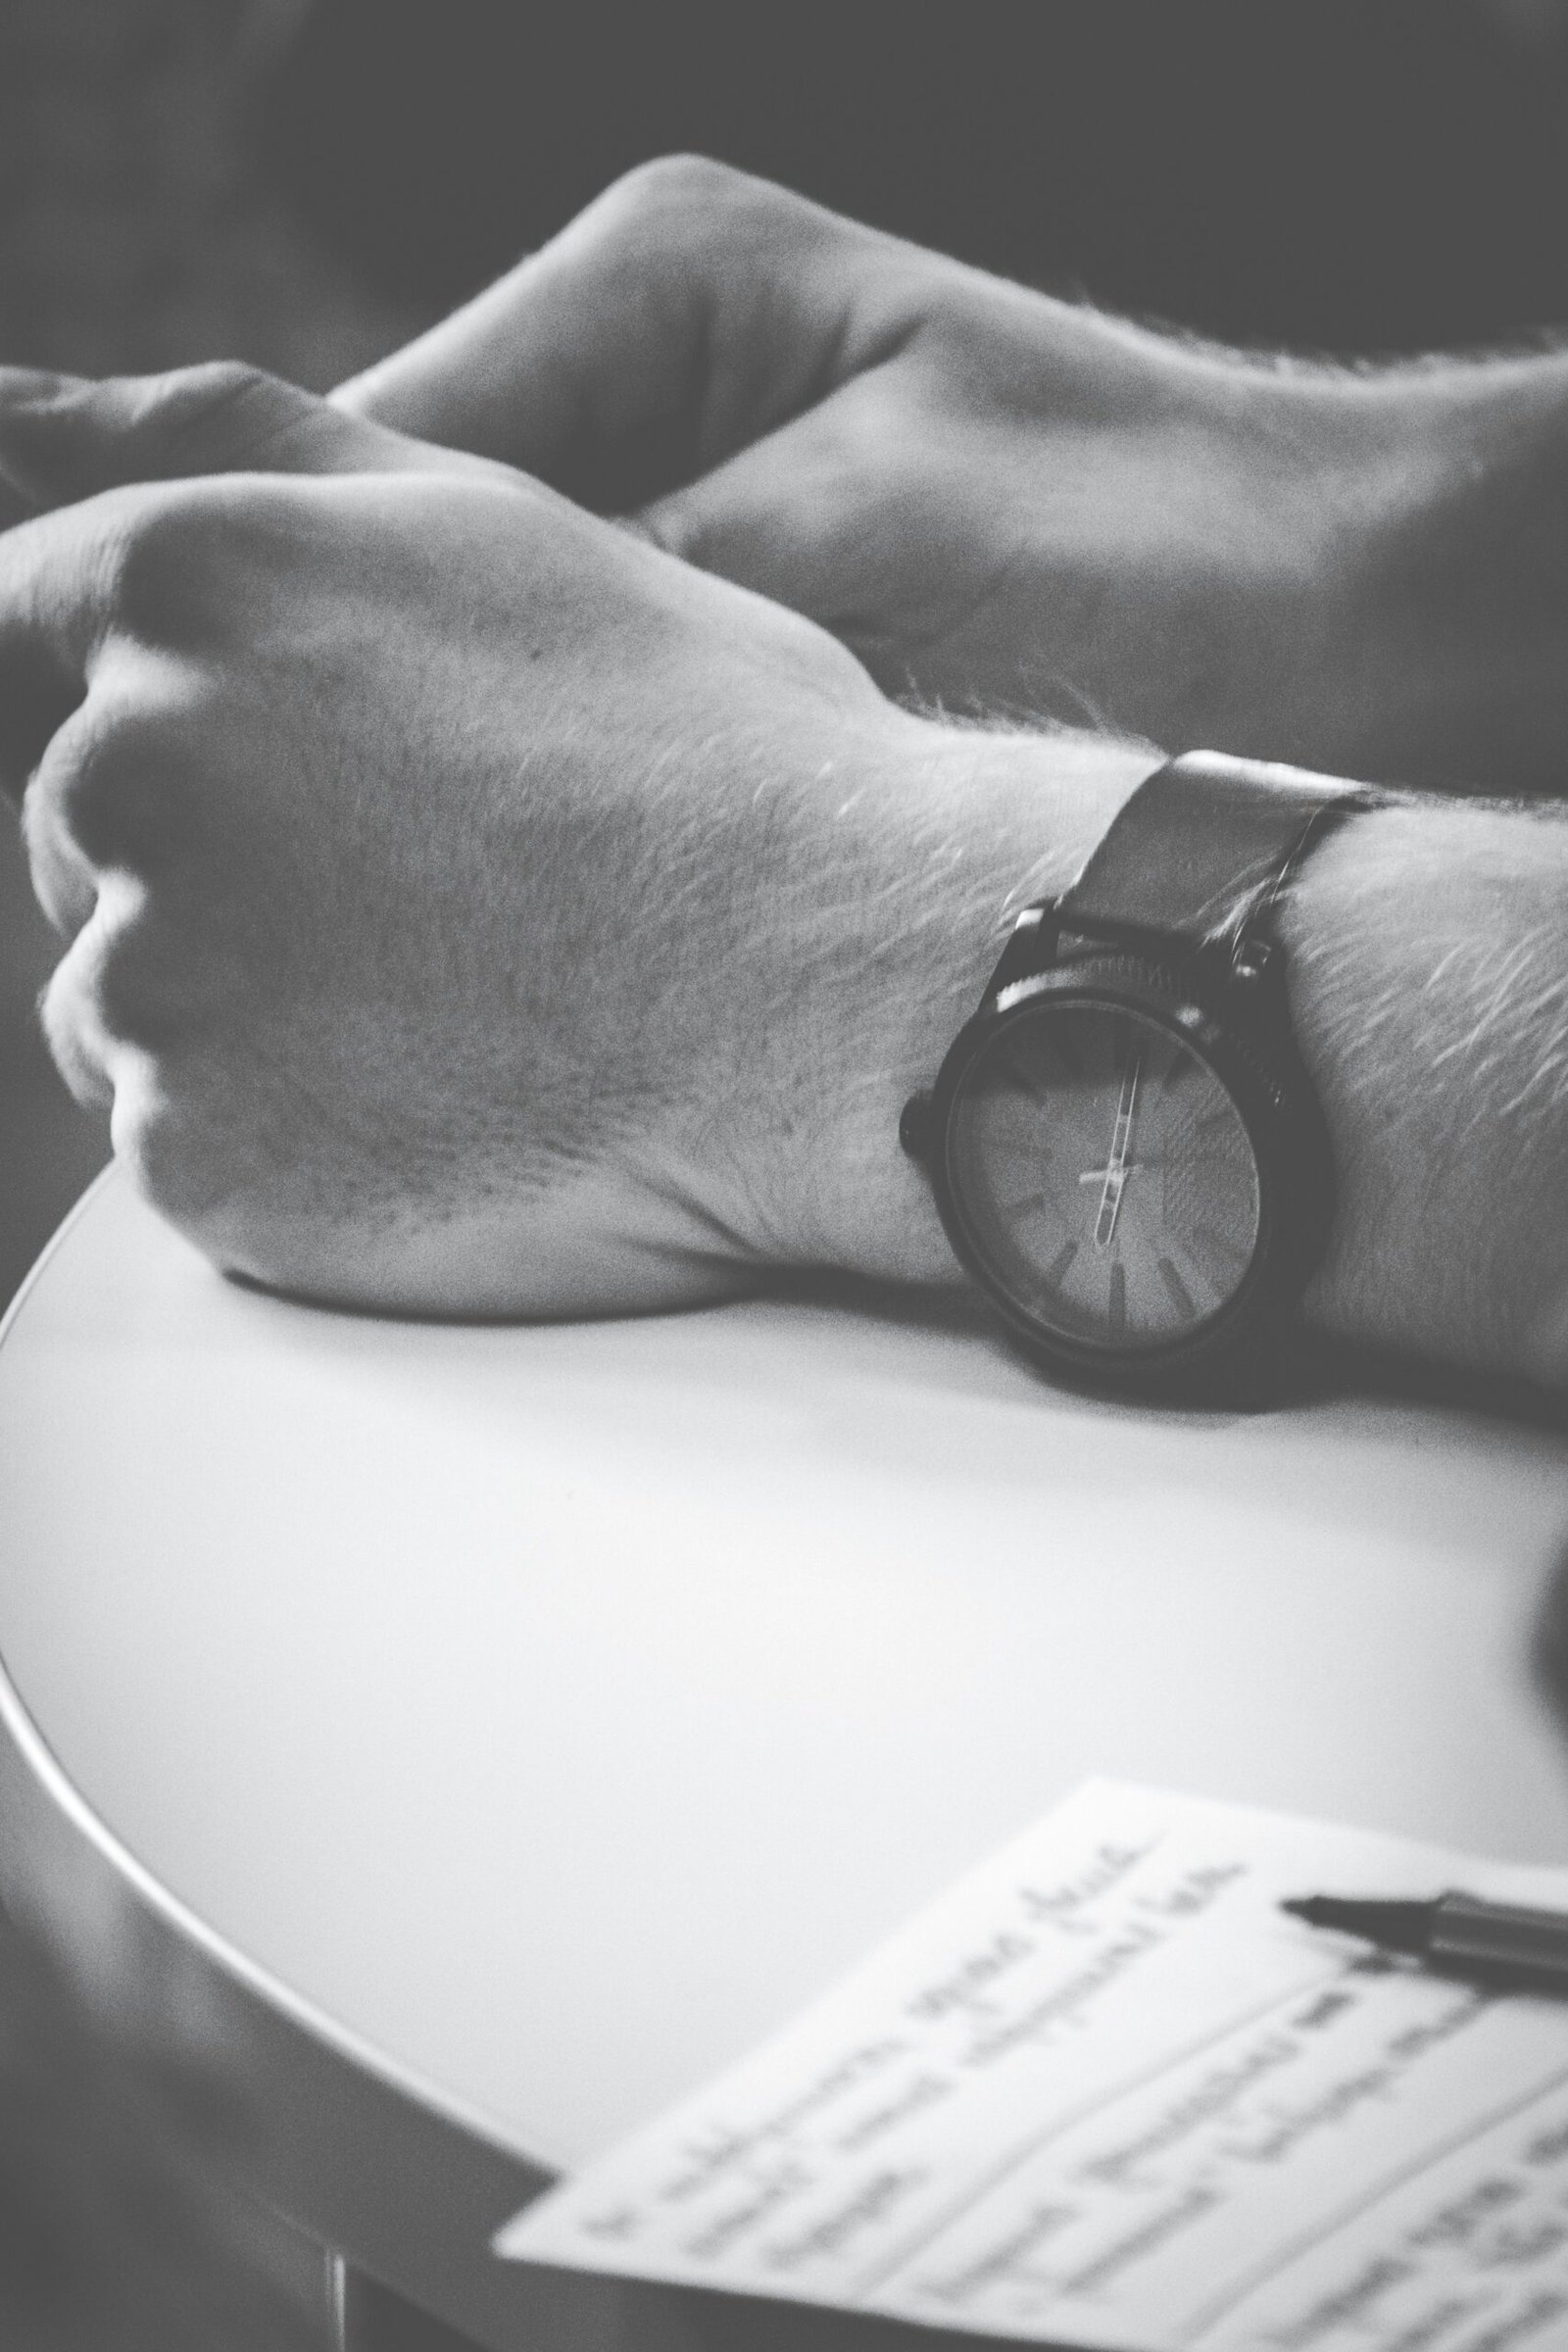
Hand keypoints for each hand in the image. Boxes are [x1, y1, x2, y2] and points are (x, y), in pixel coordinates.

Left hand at [0, 363, 1149, 1313]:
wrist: (847, 994)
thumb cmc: (706, 756)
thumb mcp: (488, 523)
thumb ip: (226, 439)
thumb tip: (2, 409)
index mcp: (183, 583)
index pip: (16, 627)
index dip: (151, 705)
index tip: (279, 775)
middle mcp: (128, 765)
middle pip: (78, 834)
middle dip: (213, 864)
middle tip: (438, 900)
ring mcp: (155, 974)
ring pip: (123, 999)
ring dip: (247, 1011)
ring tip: (456, 1008)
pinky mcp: (197, 1155)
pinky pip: (181, 1145)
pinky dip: (283, 1142)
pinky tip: (439, 1107)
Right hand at [334, 157, 1567, 793]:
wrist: (1371, 635)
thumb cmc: (1156, 560)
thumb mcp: (845, 551)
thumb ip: (599, 597)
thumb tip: (374, 668)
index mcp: (653, 294)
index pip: (368, 455)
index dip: (297, 615)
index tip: (248, 767)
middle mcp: (659, 386)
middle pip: (416, 563)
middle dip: (380, 706)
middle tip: (354, 866)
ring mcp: (708, 516)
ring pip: (502, 663)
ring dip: (482, 775)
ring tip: (465, 899)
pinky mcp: (768, 635)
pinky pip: (611, 726)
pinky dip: (587, 814)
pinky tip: (576, 909)